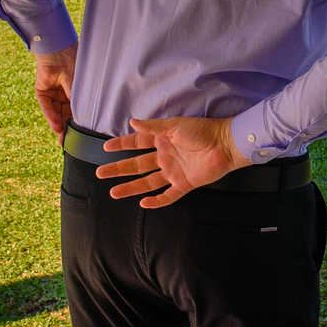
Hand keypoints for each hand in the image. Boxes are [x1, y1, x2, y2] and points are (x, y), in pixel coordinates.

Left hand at [34, 43, 75, 144]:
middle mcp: (64, 92)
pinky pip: (46, 105)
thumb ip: (78, 105)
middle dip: (66, 126)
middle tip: (67, 141)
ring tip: (61, 135)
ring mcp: (53, 91)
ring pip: (55, 111)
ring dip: (57, 122)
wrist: (59, 53)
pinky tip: (55, 124)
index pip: (76, 109)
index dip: (77, 122)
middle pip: (65, 113)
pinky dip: (50, 114)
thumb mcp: (79, 89)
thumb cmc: (75, 67)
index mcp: (76, 90)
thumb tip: (81, 123)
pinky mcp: (41, 90)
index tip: (80, 136)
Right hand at [96, 117, 251, 208]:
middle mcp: (165, 156)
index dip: (121, 145)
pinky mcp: (185, 183)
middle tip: (101, 173)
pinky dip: (157, 201)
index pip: (137, 143)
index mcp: (163, 140)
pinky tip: (143, 203)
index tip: (105, 148)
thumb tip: (132, 122)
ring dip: (130, 187)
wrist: (226, 144)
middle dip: (119, 169)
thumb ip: (153, 127)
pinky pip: (168, 195)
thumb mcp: (175, 125)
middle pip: (137, 165)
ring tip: (113, 192)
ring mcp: (174, 171)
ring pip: (147, 182)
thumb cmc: (203, 130)